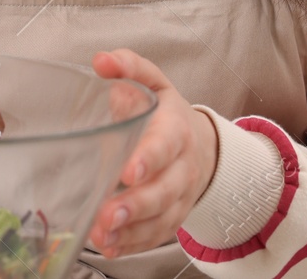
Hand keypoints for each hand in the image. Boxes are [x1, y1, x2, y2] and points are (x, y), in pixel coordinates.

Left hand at [88, 48, 218, 257]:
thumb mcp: (154, 82)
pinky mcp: (171, 218)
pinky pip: (156, 236)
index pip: (165, 146)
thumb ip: (128, 66)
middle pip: (164, 191)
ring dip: (131, 230)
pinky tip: (110, 246)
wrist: (204, 146)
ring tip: (102, 235)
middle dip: (136, 205)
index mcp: (175, 130)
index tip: (127, 171)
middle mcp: (182, 168)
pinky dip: (133, 244)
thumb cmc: (168, 114)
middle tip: (108, 214)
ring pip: (160, 219)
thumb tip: (101, 61)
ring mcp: (179, 197)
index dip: (148, 159)